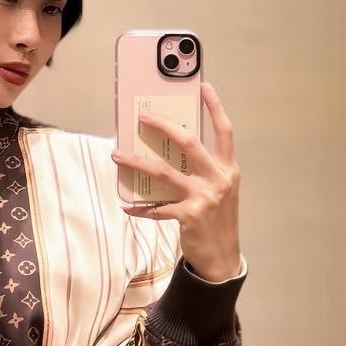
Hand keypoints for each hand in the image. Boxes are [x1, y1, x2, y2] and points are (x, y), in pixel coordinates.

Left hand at [110, 83, 241, 280]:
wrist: (223, 258)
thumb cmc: (218, 220)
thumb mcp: (220, 190)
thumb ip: (203, 170)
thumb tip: (170, 151)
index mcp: (228, 169)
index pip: (225, 131)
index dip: (215, 108)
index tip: (204, 87)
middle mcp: (218, 179)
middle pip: (189, 142)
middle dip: (163, 126)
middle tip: (142, 117)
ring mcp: (204, 197)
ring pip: (163, 172)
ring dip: (136, 163)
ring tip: (117, 156)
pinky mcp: (189, 216)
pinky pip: (156, 207)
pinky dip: (140, 207)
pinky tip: (127, 205)